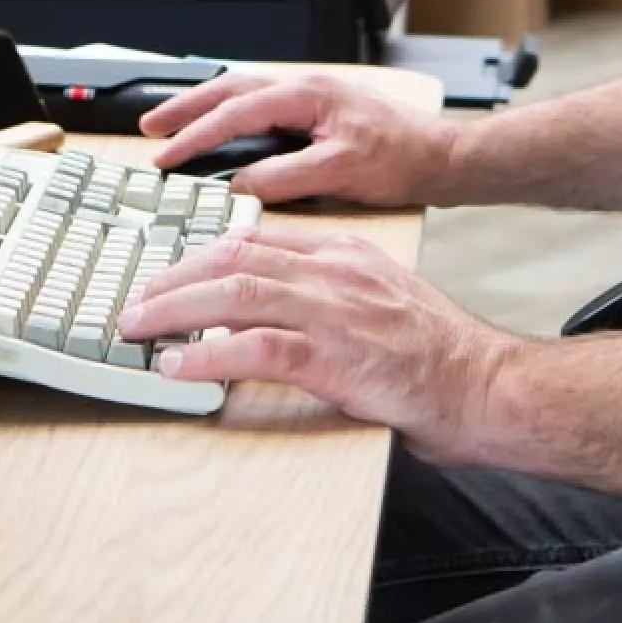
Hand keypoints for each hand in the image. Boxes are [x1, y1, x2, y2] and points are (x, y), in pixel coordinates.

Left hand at [118, 221, 516, 461]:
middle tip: (136, 302)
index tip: (169, 274)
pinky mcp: (335, 359)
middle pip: (234, 260)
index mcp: (344, 252)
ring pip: (235, 295)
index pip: (257, 241)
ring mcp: (334, 311)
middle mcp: (334, 271)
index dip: (203, 257)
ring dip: (174, 310)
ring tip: (137, 328)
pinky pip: (255, 351)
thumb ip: (332, 290)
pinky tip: (176, 366)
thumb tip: (275, 307)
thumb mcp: (382, 297)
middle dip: (174, 279)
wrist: (485, 381)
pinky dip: (207, 357)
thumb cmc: (437, 352)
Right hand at [142, 71, 457, 206]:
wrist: (442, 157)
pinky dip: (232, 116)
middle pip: (232, 88)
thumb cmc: (401, 159)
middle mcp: (305, 87)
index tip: (166, 154)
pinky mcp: (317, 113)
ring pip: (244, 94)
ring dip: (207, 108)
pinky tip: (221, 132)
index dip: (197, 134)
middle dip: (188, 106)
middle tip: (151, 127)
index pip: (237, 110)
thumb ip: (285, 176)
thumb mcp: (340, 172)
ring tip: (171, 125)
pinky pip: (261, 106)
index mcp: (307, 94)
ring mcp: (311, 97)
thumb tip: (238, 187)